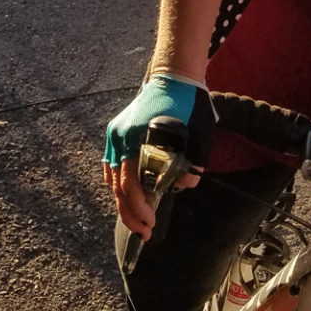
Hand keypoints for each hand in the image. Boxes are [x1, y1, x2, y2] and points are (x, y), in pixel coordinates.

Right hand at [103, 74, 216, 239]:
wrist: (173, 77)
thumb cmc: (188, 106)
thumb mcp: (199, 136)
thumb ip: (193, 163)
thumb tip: (185, 185)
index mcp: (141, 139)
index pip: (133, 185)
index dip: (140, 209)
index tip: (152, 223)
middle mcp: (123, 138)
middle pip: (119, 187)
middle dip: (131, 214)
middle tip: (145, 232)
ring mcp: (116, 134)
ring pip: (113, 178)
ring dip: (124, 202)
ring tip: (138, 219)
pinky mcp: (116, 131)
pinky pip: (111, 164)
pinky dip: (116, 182)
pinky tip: (126, 196)